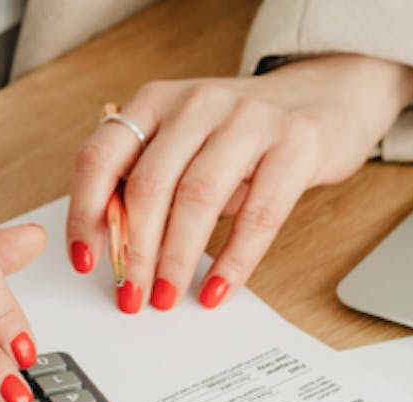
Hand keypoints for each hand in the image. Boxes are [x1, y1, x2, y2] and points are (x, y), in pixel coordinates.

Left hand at [67, 54, 412, 311]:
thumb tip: (115, 247)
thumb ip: (150, 179)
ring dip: (176, 260)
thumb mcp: (186, 142)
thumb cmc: (243, 133)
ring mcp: (249, 118)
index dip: (85, 214)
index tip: (85, 261)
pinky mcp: (296, 144)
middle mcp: (198, 103)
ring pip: (197, 200)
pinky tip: (216, 289)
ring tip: (165, 297)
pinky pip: (259, 214)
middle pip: (149, 186)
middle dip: (134, 252)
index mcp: (157, 101)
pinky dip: (234, 261)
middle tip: (130, 295)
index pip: (101, 157)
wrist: (326, 94)